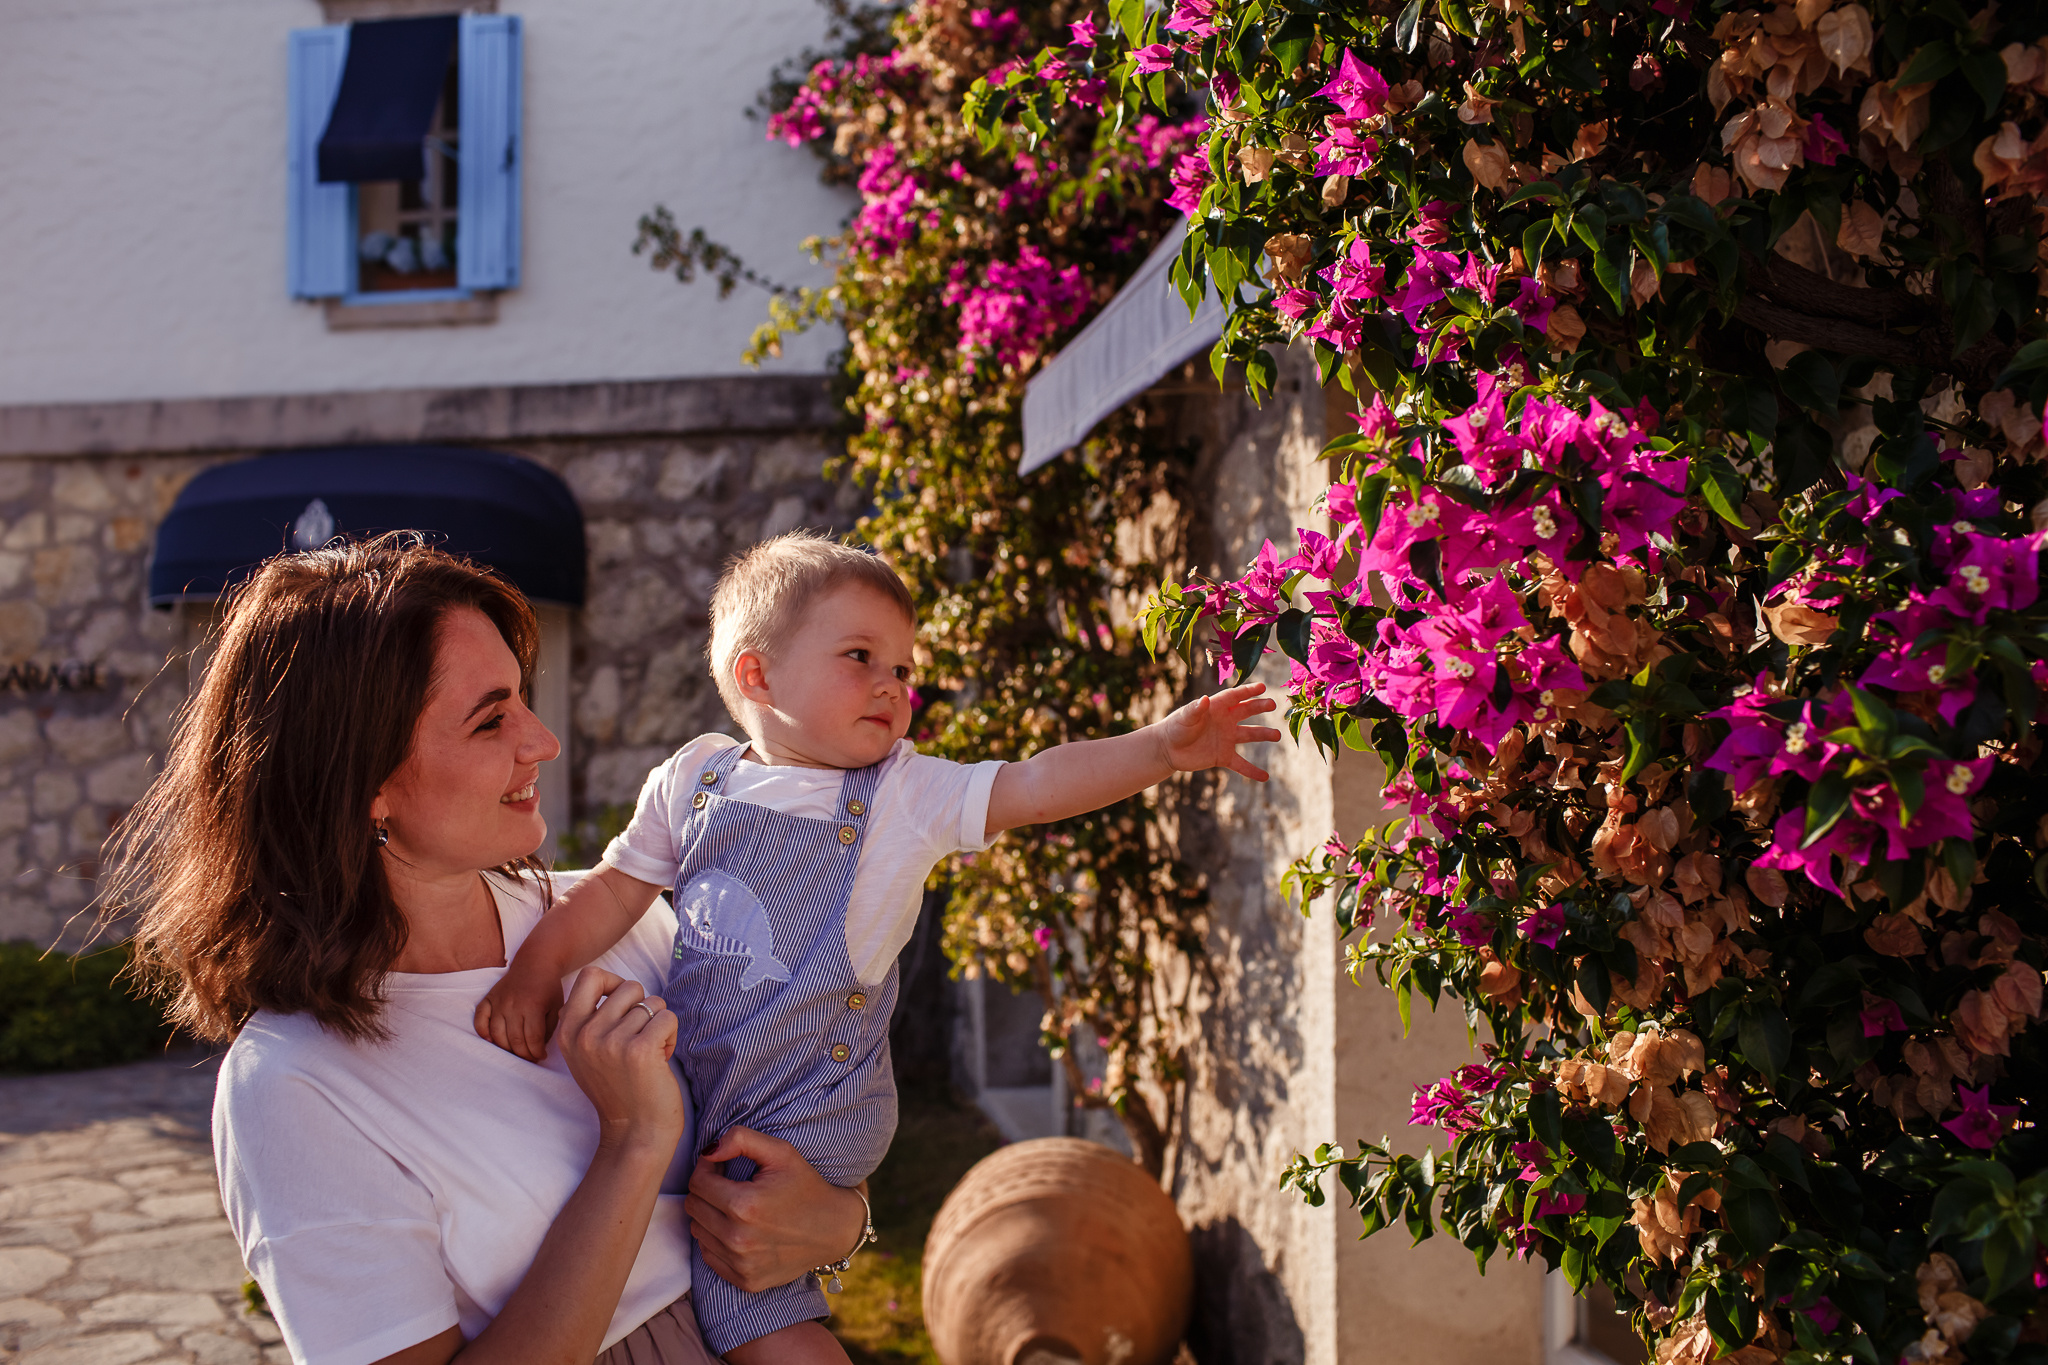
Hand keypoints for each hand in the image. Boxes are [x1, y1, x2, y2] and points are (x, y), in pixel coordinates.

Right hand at [474, 957, 565, 1062]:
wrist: (535, 963)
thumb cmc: (548, 986)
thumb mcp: (556, 1006)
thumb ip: (548, 1028)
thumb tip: (538, 1048)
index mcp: (533, 1007)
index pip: (532, 1039)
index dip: (537, 1052)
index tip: (541, 1056)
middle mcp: (513, 1005)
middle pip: (514, 1039)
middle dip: (523, 1054)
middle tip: (529, 1058)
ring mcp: (499, 1002)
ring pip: (496, 1033)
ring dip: (505, 1048)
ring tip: (515, 1052)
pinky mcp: (489, 998)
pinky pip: (480, 1018)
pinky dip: (482, 1031)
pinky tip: (490, 1040)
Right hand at [553, 968, 681, 1152]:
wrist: (634, 1133)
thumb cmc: (617, 1089)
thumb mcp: (585, 1053)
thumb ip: (588, 1019)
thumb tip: (605, 982)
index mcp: (568, 1032)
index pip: (590, 976)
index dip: (613, 982)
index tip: (624, 1006)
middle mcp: (585, 1034)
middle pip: (629, 986)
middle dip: (643, 1007)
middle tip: (640, 1037)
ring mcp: (612, 1042)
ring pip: (652, 1003)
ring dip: (658, 1025)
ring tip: (650, 1052)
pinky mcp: (641, 1050)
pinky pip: (668, 1017)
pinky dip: (672, 1035)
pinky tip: (661, 1058)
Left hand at [684, 1128, 866, 1292]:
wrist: (834, 1229)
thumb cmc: (806, 1186)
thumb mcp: (781, 1152)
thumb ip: (740, 1139)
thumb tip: (708, 1151)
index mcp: (744, 1205)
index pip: (698, 1182)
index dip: (707, 1168)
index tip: (723, 1166)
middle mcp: (738, 1239)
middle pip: (693, 1207)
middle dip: (706, 1190)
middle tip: (730, 1184)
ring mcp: (741, 1264)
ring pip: (698, 1231)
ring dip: (710, 1215)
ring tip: (736, 1206)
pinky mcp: (745, 1281)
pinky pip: (709, 1256)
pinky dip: (717, 1240)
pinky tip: (740, 1229)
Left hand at [1158, 682, 1280, 780]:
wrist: (1167, 749)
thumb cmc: (1175, 727)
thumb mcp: (1184, 717)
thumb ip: (1195, 709)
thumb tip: (1206, 699)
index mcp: (1216, 708)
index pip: (1235, 696)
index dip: (1248, 691)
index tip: (1262, 687)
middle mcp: (1224, 721)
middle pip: (1246, 711)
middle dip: (1260, 706)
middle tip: (1273, 704)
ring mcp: (1226, 739)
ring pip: (1249, 735)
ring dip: (1264, 734)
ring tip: (1277, 735)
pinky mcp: (1223, 756)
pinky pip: (1241, 764)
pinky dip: (1252, 771)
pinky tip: (1265, 777)